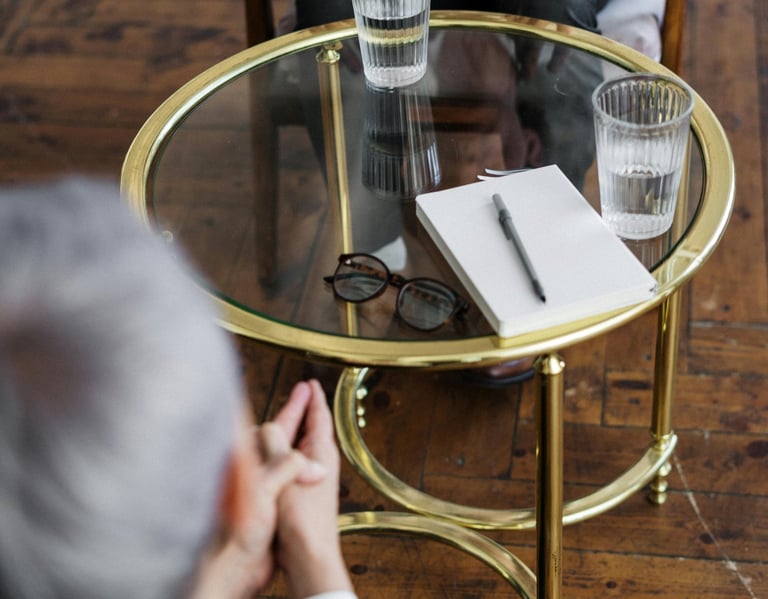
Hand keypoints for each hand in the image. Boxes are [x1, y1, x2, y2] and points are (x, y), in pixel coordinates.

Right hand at [274, 380, 352, 597]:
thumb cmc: (300, 519)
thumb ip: (273, 445)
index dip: (314, 397)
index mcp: (321, 451)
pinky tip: (276, 456)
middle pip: (312, 426)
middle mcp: (322, 461)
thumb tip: (265, 425)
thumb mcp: (282, 473)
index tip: (311, 382)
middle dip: (303, 408)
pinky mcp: (305, 492)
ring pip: (303, 444)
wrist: (309, 554)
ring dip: (293, 429)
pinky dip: (286, 450)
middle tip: (298, 392)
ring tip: (285, 417)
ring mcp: (315, 477)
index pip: (320, 415)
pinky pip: (296, 461)